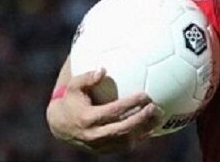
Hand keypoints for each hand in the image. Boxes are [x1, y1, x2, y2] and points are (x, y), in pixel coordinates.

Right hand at [46, 68, 163, 153]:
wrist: (60, 126)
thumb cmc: (71, 100)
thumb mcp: (74, 86)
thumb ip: (87, 77)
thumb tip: (103, 69)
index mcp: (87, 119)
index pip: (112, 112)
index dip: (129, 104)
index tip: (144, 95)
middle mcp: (94, 135)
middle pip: (122, 129)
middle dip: (141, 120)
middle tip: (155, 108)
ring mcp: (99, 145)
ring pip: (126, 141)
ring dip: (144, 130)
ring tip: (158, 117)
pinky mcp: (104, 151)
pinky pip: (124, 146)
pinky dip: (139, 137)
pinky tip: (151, 126)